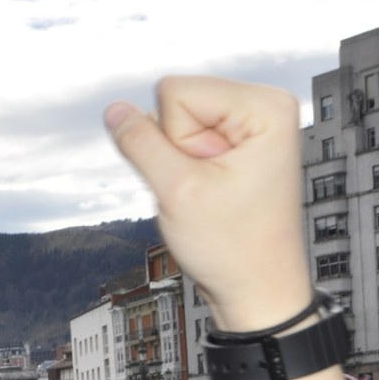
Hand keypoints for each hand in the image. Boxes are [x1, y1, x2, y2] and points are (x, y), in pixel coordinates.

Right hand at [105, 78, 307, 329]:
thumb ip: (140, 143)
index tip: (203, 176)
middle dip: (176, 150)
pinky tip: (210, 192)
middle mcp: (263, 107)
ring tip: (211, 193)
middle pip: (177, 103)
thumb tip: (114, 110)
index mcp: (264, 106)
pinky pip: (186, 140)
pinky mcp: (237, 144)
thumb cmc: (233, 246)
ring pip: (176, 124)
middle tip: (207, 189)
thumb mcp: (176, 191)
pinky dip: (186, 169)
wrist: (257, 287)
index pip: (175, 92)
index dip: (173, 140)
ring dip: (180, 163)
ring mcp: (250, 126)